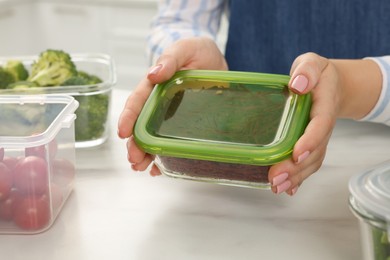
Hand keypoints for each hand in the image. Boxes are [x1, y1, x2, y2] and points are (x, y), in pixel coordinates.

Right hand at [117, 37, 227, 174]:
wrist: (214, 60)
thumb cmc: (196, 51)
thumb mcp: (185, 49)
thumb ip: (170, 59)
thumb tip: (154, 74)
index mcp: (155, 85)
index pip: (138, 102)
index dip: (129, 117)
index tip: (123, 133)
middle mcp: (159, 103)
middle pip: (141, 125)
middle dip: (135, 143)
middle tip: (134, 159)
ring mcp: (170, 115)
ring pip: (152, 137)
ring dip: (145, 154)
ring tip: (141, 168)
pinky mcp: (183, 123)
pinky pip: (170, 141)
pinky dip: (164, 156)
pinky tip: (160, 168)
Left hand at [268, 52, 380, 194]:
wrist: (331, 85)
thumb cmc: (317, 74)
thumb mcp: (312, 63)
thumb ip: (307, 70)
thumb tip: (298, 83)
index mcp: (324, 105)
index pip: (320, 125)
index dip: (310, 141)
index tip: (296, 154)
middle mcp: (323, 126)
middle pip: (314, 151)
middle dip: (296, 168)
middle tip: (275, 179)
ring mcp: (319, 138)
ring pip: (312, 162)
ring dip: (295, 177)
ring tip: (276, 187)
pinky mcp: (312, 144)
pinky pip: (309, 163)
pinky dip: (299, 177)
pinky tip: (287, 188)